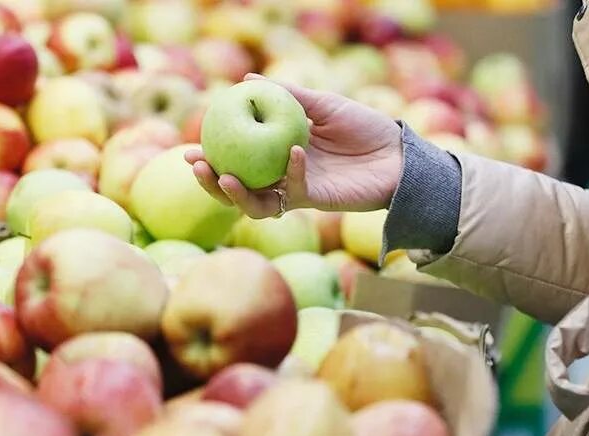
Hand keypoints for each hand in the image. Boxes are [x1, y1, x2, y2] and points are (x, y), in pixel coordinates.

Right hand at [186, 74, 402, 218]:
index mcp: (276, 156)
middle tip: (195, 164)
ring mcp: (297, 191)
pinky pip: (294, 189)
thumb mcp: (322, 104)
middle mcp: (281, 178)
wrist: (398, 154)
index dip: (211, 160)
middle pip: (236, 189)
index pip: (236, 164)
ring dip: (235, 192)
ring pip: (255, 204)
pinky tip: (293, 151)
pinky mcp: (317, 200)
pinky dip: (291, 170)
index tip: (190, 149)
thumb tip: (247, 79)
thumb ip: (287, 96)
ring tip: (222, 174)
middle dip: (210, 183)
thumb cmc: (363, 127)